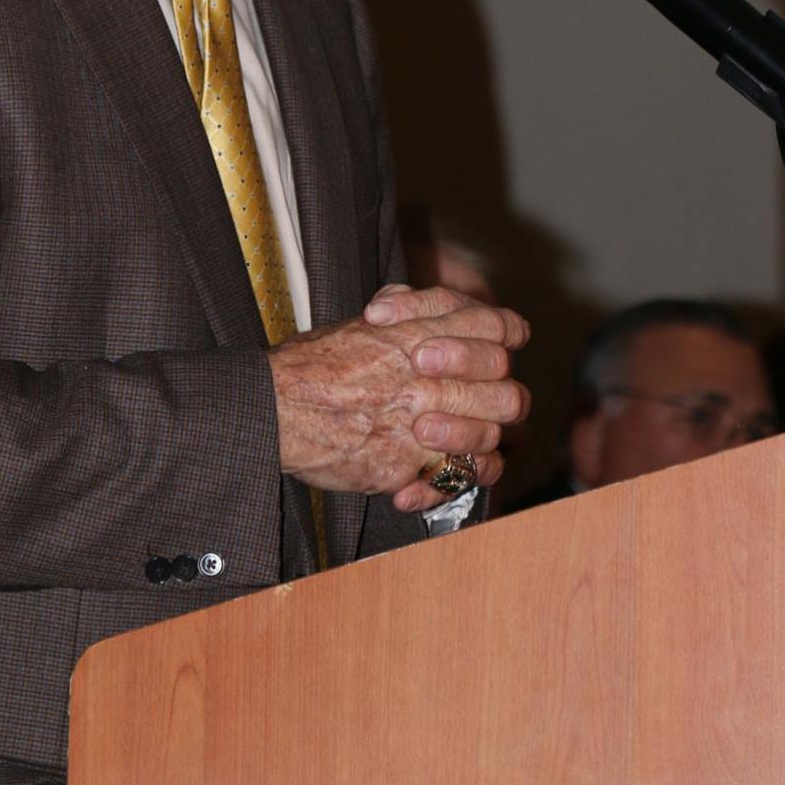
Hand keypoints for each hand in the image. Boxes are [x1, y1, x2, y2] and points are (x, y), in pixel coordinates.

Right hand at [267, 282, 529, 512]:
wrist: (277, 407)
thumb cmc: (311, 364)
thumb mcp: (361, 322)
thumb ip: (402, 312)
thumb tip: (416, 304)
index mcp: (425, 333)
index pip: (501, 328)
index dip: (505, 339)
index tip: (500, 350)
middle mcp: (435, 375)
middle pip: (507, 389)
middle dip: (494, 400)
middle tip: (465, 405)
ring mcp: (427, 422)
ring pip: (490, 437)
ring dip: (472, 440)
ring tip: (436, 439)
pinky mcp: (413, 464)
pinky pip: (458, 478)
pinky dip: (449, 480)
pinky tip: (421, 478)